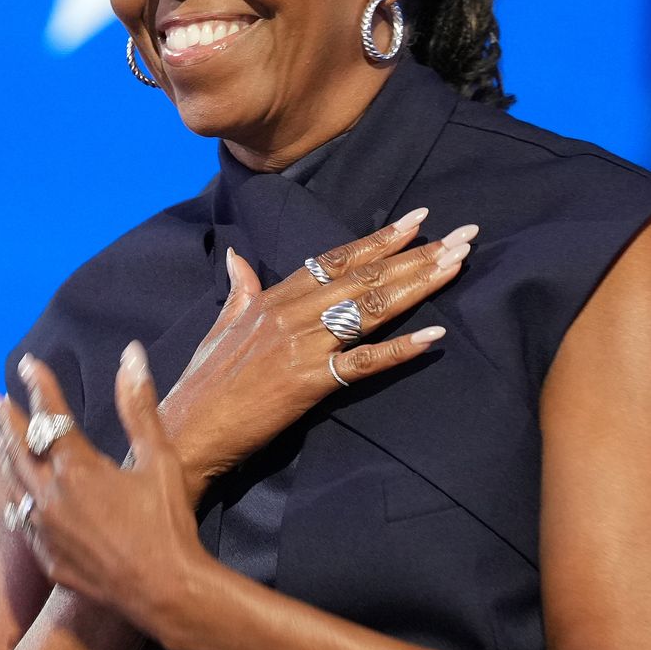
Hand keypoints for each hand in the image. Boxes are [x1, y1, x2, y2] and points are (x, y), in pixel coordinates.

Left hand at [0, 344, 205, 636]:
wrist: (164, 592)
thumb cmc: (168, 523)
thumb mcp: (159, 459)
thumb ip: (139, 406)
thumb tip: (131, 356)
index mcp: (78, 468)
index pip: (51, 414)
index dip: (39, 385)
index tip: (28, 365)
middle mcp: (51, 496)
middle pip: (19, 447)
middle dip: (6, 419)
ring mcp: (45, 530)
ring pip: (15, 484)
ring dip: (6, 457)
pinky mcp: (48, 558)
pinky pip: (22, 522)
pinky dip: (17, 502)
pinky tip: (16, 500)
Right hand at [161, 210, 477, 496]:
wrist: (188, 430)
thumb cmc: (204, 383)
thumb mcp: (221, 326)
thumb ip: (238, 290)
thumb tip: (237, 258)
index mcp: (272, 297)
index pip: (335, 259)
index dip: (379, 239)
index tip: (418, 219)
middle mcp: (291, 314)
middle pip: (363, 277)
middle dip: (416, 254)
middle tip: (462, 236)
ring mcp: (301, 346)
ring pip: (369, 308)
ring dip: (418, 285)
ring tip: (456, 265)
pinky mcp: (308, 383)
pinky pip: (363, 363)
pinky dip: (400, 350)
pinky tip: (434, 336)